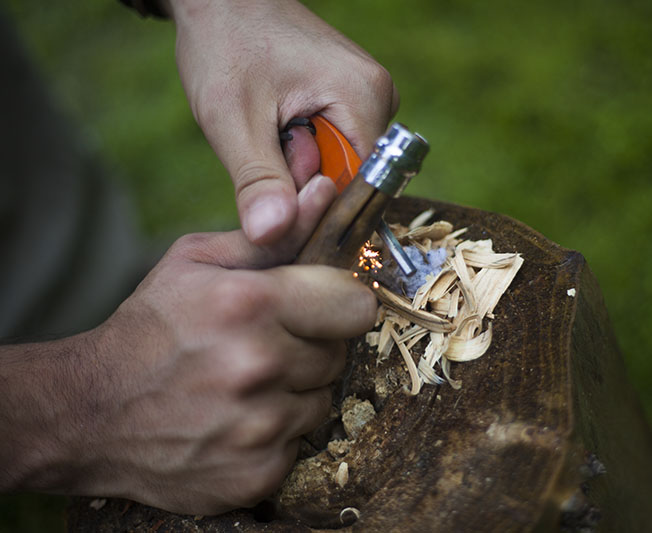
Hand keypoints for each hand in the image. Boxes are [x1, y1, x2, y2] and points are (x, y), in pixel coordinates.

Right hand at [0, 176, 376, 513]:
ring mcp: (260, 427)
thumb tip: (325, 192)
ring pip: (322, 399)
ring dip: (295, 390)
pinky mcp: (257, 474)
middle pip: (340, 353)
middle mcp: (259, 366)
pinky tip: (238, 418)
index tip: (322, 307)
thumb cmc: (150, 329)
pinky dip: (277, 432)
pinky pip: (300, 442)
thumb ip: (273, 235)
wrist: (91, 413)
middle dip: (312, 345)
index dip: (340, 304)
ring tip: (246, 382)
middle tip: (266, 344)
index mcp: (250, 304)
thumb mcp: (198, 263)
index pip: (356, 305)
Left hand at [168, 0, 399, 244]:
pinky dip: (302, 149)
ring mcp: (369, 97)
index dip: (320, 206)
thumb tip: (273, 236)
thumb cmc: (225, 44)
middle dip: (302, 179)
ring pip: (339, 166)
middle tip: (265, 142)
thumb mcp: (232, 120)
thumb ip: (258, 182)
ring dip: (299, 165)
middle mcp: (381, 97)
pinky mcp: (353, 100)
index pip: (364, 188)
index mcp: (366, 98)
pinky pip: (333, 147)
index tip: (279, 198)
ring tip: (268, 126)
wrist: (220, 0)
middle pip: (351, 178)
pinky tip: (277, 123)